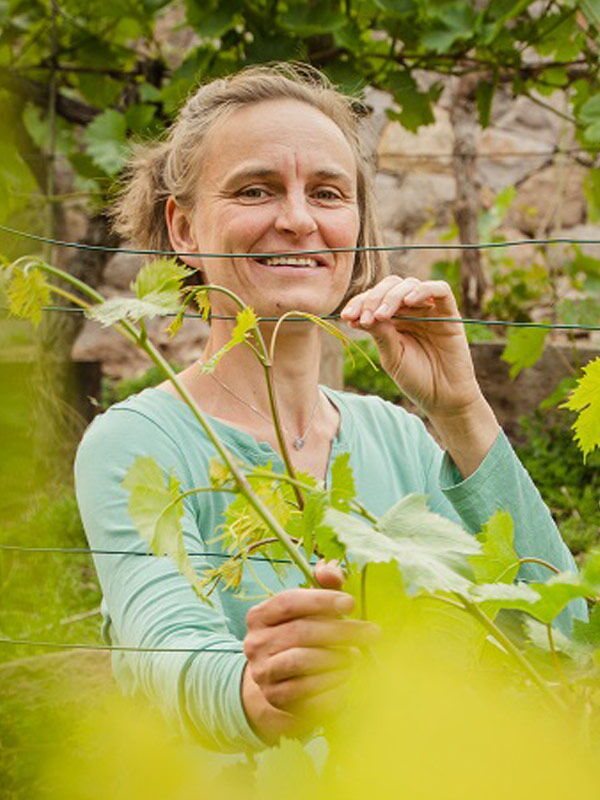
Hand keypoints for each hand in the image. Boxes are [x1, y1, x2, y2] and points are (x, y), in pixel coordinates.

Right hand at [241, 560, 378, 741]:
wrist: (283, 683)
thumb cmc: (302, 637)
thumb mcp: (310, 610)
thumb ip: (323, 586)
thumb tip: (330, 571)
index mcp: (259, 615)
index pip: (288, 601)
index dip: (321, 600)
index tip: (350, 603)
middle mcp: (255, 643)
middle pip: (301, 632)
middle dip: (341, 630)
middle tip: (371, 632)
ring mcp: (262, 672)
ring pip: (302, 661)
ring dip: (336, 658)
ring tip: (356, 656)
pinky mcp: (275, 698)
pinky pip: (307, 691)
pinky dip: (331, 683)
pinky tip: (347, 677)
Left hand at [340, 276, 482, 416]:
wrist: (442, 397)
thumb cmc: (416, 378)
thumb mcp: (392, 356)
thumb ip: (381, 333)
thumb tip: (360, 314)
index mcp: (393, 319)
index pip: (374, 299)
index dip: (359, 303)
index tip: (347, 316)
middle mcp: (411, 311)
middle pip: (390, 286)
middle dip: (373, 298)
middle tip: (365, 316)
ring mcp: (430, 310)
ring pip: (410, 285)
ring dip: (393, 296)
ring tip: (382, 315)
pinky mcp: (450, 313)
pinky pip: (440, 290)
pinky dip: (422, 291)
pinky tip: (408, 301)